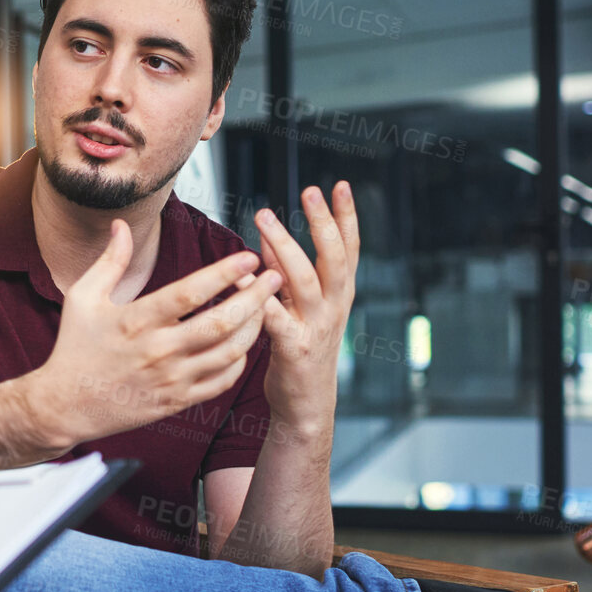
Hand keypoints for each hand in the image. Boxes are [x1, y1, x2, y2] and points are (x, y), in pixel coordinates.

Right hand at [29, 219, 281, 447]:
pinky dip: (240, 361)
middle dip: (254, 298)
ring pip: (229, 353)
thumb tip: (122, 224)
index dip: (223, 274)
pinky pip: (221, 381)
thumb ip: (109, 260)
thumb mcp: (83, 298)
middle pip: (220, 323)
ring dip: (254, 328)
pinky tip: (244, 342)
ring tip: (265, 306)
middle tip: (274, 278)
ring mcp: (170, 379)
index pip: (189, 293)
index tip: (248, 258)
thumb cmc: (74, 347)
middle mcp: (157, 351)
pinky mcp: (177, 401)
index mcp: (135, 321)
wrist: (65, 405)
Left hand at [254, 182, 358, 434]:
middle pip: (332, 258)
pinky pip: (275, 318)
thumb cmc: (300, 349)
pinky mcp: (294, 349)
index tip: (341, 186)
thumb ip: (285, 272)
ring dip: (284, 246)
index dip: (346, 217)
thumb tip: (267, 235)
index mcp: (339, 295)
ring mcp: (316, 327)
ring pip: (304, 280)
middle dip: (322, 222)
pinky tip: (242, 278)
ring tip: (264, 218)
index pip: (348, 249)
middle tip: (310, 191)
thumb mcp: (300, 306)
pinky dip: (258, 297)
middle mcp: (333, 307)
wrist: (306, 405)